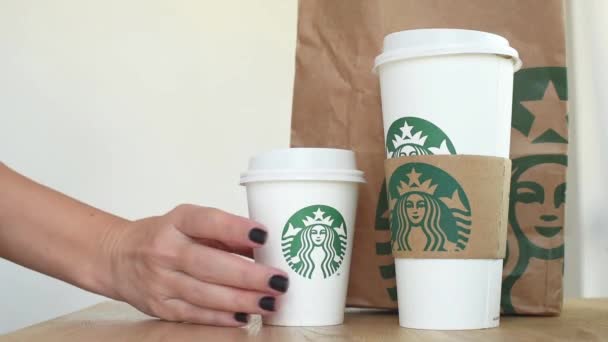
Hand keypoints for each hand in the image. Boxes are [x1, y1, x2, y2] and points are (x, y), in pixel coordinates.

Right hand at [107, 204, 288, 325]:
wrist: (117, 257)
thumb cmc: (164, 236)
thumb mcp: (190, 223)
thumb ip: (225, 233)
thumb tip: (265, 247)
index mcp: (177, 222)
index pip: (208, 222)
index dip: (236, 229)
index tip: (263, 235)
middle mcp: (165, 250)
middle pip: (209, 265)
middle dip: (248, 275)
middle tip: (278, 281)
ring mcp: (160, 280)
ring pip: (205, 294)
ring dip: (241, 300)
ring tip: (270, 302)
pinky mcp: (160, 306)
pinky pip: (195, 314)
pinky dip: (222, 317)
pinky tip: (245, 316)